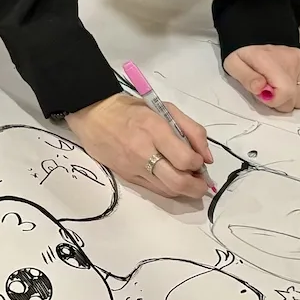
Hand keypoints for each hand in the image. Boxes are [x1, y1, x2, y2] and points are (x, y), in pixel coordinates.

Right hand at [64, 93, 212, 199]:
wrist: (92, 116)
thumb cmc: (131, 110)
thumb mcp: (165, 108)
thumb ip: (192, 130)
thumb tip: (207, 158)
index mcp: (154, 129)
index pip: (185, 159)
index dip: (199, 164)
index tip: (199, 159)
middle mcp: (143, 151)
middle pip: (178, 182)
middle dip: (197, 186)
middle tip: (201, 180)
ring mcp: (133, 167)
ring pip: (168, 190)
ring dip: (185, 190)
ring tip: (187, 178)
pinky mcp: (126, 176)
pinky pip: (154, 190)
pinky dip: (168, 188)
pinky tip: (171, 178)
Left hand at [224, 44, 299, 111]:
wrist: (256, 37)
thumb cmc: (245, 55)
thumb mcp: (234, 66)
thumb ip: (246, 78)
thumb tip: (260, 88)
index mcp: (271, 60)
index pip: (285, 93)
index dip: (274, 102)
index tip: (264, 95)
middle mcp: (293, 59)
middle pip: (294, 101)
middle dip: (280, 102)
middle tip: (268, 89)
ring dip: (291, 98)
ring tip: (278, 85)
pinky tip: (289, 82)